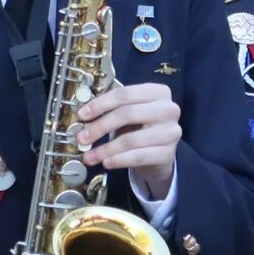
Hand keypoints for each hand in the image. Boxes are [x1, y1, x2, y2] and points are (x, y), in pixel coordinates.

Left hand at [76, 80, 181, 200]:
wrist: (160, 152)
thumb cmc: (140, 127)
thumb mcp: (129, 112)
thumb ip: (110, 109)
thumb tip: (83, 114)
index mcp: (158, 92)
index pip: (125, 94)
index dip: (101, 104)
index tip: (82, 114)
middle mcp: (168, 109)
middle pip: (127, 114)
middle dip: (100, 127)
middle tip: (82, 137)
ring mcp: (171, 132)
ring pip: (131, 139)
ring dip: (105, 149)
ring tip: (89, 156)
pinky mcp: (168, 153)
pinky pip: (138, 157)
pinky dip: (119, 160)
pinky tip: (106, 162)